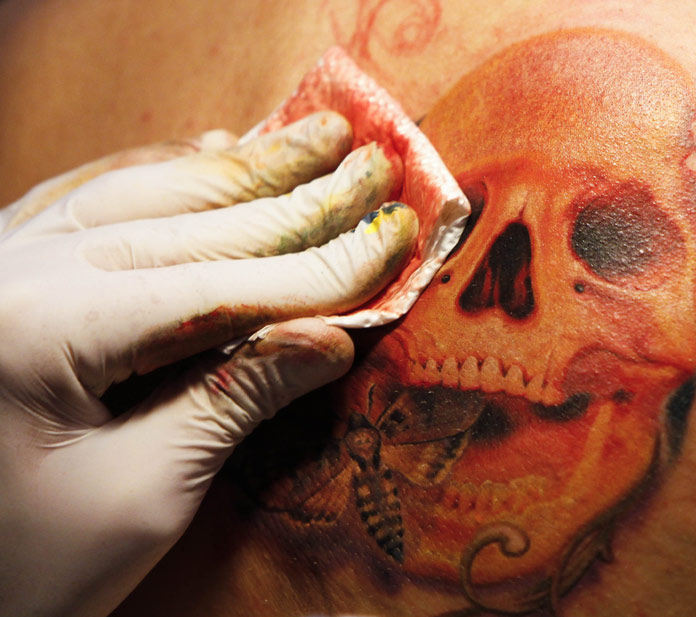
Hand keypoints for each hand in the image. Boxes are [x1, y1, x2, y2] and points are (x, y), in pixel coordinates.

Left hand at [0, 112, 418, 616]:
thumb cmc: (26, 565)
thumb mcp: (140, 498)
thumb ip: (234, 403)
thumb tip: (332, 335)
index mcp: (45, 333)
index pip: (220, 287)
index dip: (322, 268)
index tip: (396, 238)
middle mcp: (16, 271)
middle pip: (192, 222)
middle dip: (299, 198)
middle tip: (376, 162)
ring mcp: (4, 258)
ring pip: (147, 191)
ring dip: (244, 165)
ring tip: (317, 135)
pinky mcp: (5, 266)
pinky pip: (93, 193)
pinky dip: (165, 170)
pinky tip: (212, 144)